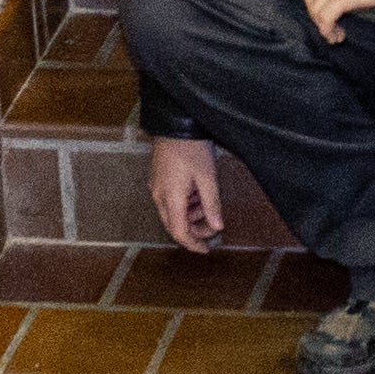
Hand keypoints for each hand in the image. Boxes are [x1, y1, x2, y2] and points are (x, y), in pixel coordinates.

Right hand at [144, 135, 231, 255]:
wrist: (176, 123)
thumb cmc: (192, 148)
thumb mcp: (207, 178)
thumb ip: (212, 205)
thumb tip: (217, 226)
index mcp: (170, 198)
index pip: (179, 232)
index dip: (193, 244)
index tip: (206, 250)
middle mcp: (159, 196)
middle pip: (174, 224)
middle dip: (194, 230)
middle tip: (213, 228)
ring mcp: (157, 187)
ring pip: (172, 212)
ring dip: (191, 215)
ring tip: (208, 206)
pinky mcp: (159, 179)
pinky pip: (170, 200)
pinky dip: (185, 204)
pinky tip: (198, 194)